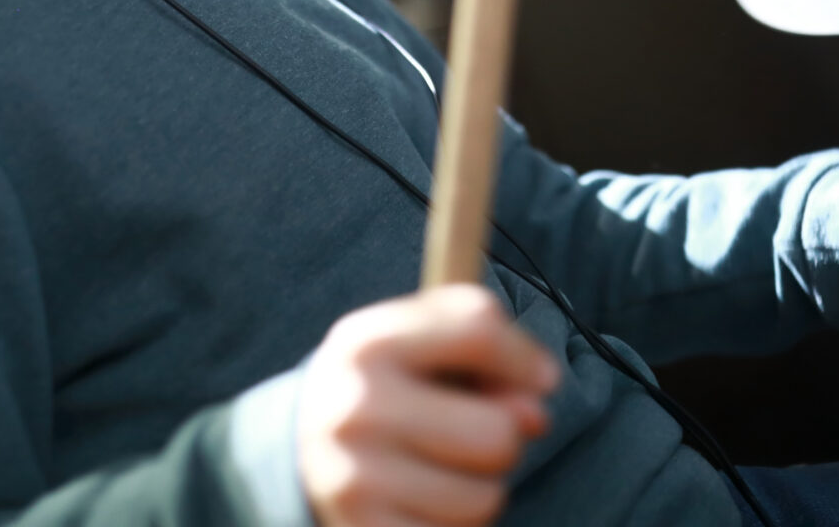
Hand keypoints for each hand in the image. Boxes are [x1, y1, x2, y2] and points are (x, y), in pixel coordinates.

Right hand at [298, 283, 560, 526]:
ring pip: (485, 497)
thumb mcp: (416, 342)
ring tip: (440, 466)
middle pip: (497, 433)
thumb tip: (534, 412)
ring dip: (479, 486)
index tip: (541, 378)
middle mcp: (356, 408)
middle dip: (502, 435)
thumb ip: (483, 348)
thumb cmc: (382, 386)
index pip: (479, 331)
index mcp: (369, 343)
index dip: (525, 358)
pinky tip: (424, 500)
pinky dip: (455, 524)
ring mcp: (356, 479)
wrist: (297, 448)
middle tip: (468, 432)